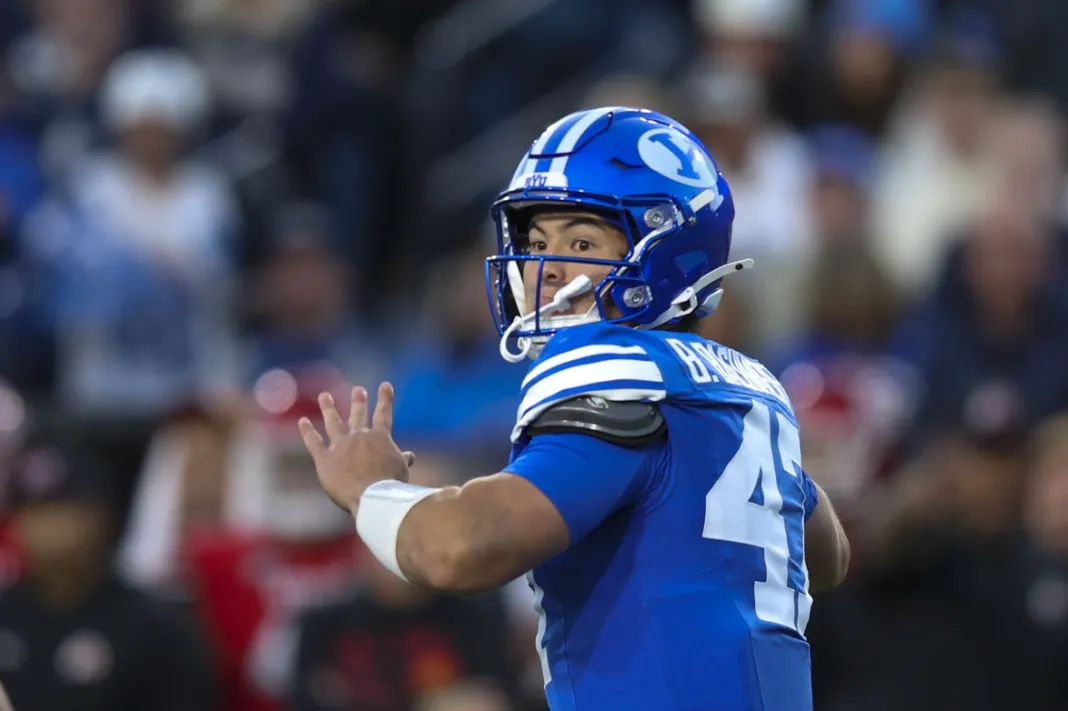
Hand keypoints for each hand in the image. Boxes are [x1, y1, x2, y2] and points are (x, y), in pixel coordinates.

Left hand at [299, 382, 415, 513]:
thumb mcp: (401, 469)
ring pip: (333, 422)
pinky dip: (308, 431)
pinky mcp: (325, 459)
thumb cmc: (391, 484)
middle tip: (358, 389)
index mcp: (380, 437)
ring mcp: (340, 446)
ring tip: (324, 396)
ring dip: (328, 408)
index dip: (385, 399)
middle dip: (358, 402)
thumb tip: (410, 456)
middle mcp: (359, 436)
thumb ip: (402, 460)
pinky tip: (302, 421)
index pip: (384, 414)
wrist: (372, 495)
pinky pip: (314, 442)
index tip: (385, 385)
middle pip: (358, 416)